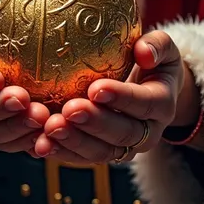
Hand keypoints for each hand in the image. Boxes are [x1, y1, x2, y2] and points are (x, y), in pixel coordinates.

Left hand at [35, 30, 193, 163]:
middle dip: (94, 123)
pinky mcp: (102, 153)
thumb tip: (144, 51)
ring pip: (101, 152)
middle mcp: (147, 133)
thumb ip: (157, 45)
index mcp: (162, 104)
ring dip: (74, 141)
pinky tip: (40, 143)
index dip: (122, 98)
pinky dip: (61, 152)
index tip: (96, 88)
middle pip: (122, 134)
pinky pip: (82, 157)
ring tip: (50, 127)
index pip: (145, 104)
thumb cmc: (151, 61)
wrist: (151, 90)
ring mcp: (125, 148)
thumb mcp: (163, 48)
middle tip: (70, 110)